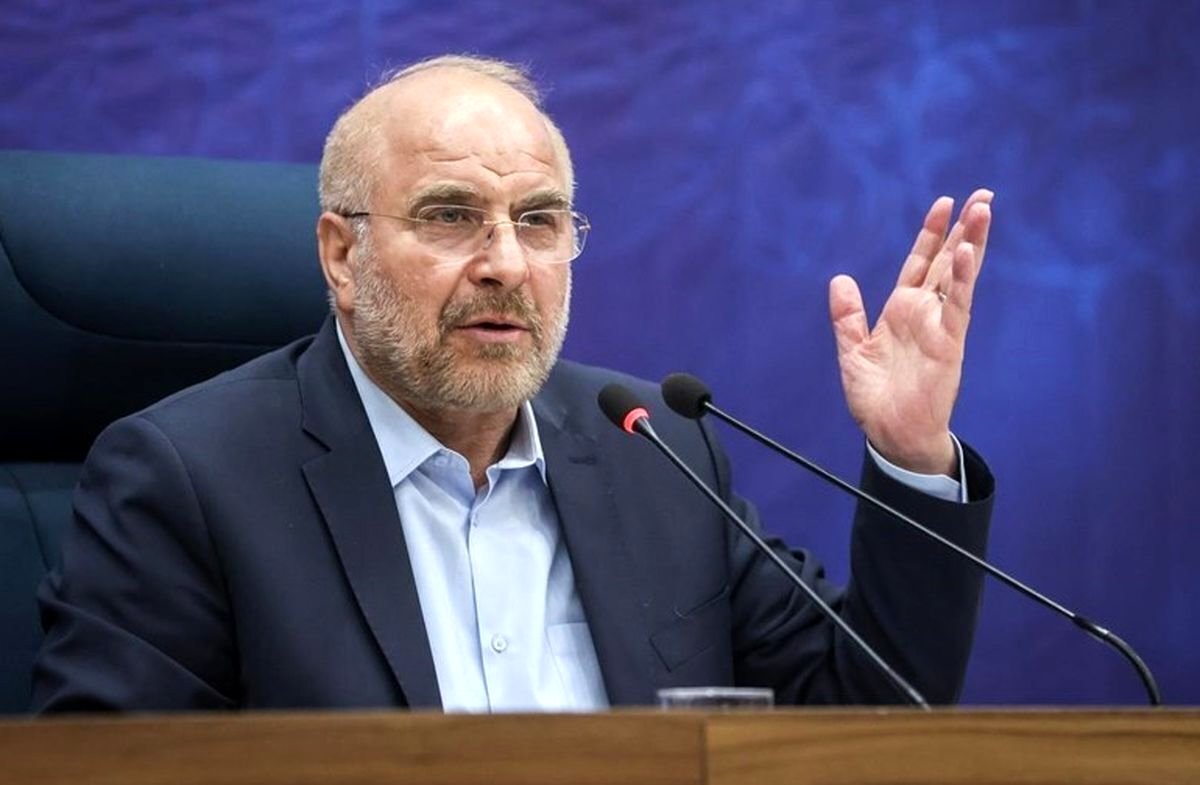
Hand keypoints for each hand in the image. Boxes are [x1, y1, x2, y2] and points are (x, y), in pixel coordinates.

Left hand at [829, 189, 992, 474]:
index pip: (921, 263)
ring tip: (984, 208)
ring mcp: (941, 325)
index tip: (944, 203)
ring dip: (972, 242)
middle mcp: (926, 313)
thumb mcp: (852, 350)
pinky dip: (964, 278)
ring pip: (960, 275)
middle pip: (948, 261)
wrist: (891, 434)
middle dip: (963, 228)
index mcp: (903, 310)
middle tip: (982, 195)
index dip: (931, 234)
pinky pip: (959, 304)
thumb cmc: (875, 398)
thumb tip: (839, 279)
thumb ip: (847, 315)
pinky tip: (968, 251)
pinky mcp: (950, 342)